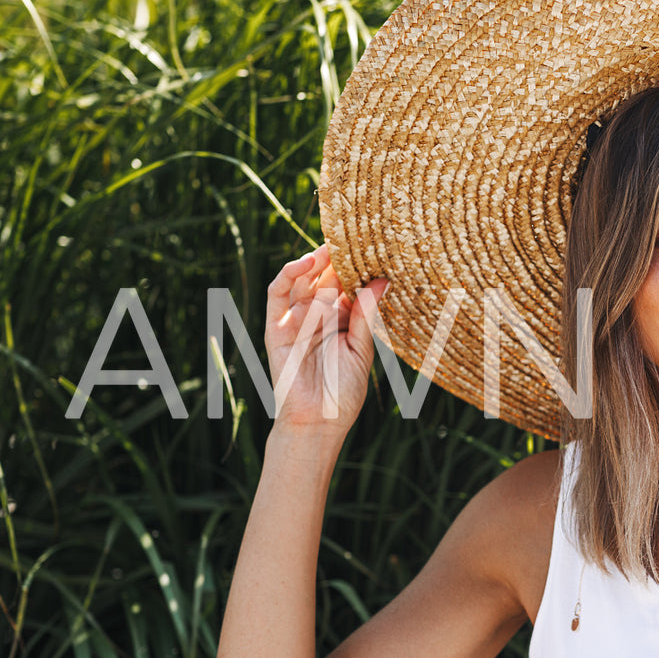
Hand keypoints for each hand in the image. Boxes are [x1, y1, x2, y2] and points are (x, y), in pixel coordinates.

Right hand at [264, 244, 388, 434]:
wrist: (318, 423)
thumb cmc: (344, 393)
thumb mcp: (361, 350)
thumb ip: (366, 315)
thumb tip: (382, 280)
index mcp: (341, 319)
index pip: (346, 284)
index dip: (357, 265)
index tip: (374, 242)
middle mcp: (317, 315)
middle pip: (325, 277)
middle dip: (338, 257)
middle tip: (354, 234)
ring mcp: (295, 320)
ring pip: (303, 280)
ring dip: (316, 261)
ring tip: (333, 244)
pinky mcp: (276, 327)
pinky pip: (278, 295)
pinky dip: (289, 275)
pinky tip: (307, 262)